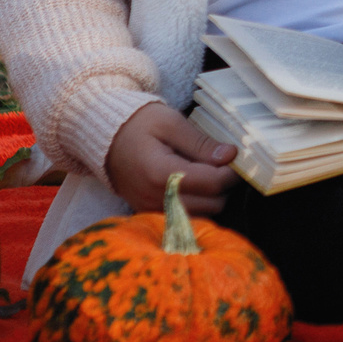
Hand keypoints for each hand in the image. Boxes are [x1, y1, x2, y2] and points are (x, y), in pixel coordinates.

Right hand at [104, 101, 238, 215]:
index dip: (232, 172)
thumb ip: (201, 142)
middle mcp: (156, 199)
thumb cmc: (137, 124)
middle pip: (212, 205)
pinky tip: (195, 185)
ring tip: (209, 173)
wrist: (104, 138)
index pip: (213, 183)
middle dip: (225, 186)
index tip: (237, 158)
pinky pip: (185, 218)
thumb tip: (230, 156)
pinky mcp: (150, 214)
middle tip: (225, 166)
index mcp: (161, 174)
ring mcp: (152, 210)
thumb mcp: (170, 123)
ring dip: (213, 198)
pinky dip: (197, 205)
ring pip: (202, 215)